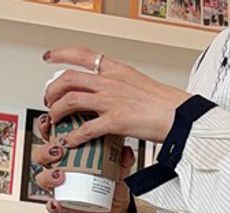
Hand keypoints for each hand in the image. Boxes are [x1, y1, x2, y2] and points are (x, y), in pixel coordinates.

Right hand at [30, 111, 134, 212]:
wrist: (117, 210)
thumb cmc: (112, 185)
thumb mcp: (119, 169)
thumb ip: (123, 159)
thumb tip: (125, 150)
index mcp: (70, 153)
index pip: (51, 135)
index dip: (45, 126)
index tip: (50, 121)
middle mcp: (61, 168)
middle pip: (40, 155)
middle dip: (44, 151)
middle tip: (58, 151)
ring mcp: (60, 186)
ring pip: (42, 179)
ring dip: (47, 176)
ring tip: (60, 176)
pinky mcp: (64, 205)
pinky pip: (52, 206)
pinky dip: (52, 205)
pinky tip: (57, 204)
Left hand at [42, 48, 187, 146]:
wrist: (179, 115)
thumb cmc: (165, 104)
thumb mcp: (139, 84)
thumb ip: (121, 85)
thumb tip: (111, 92)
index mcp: (116, 70)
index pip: (82, 54)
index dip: (61, 54)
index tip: (50, 58)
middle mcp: (110, 81)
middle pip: (69, 78)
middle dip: (53, 90)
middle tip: (50, 100)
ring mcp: (111, 101)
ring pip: (71, 100)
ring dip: (57, 111)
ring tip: (54, 120)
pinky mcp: (116, 121)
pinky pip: (86, 128)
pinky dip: (73, 136)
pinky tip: (69, 141)